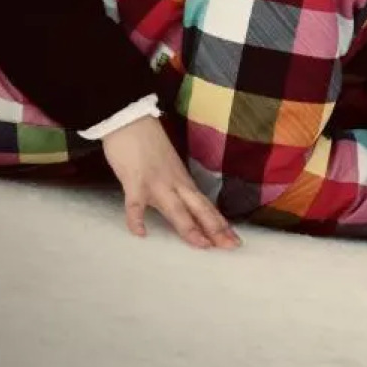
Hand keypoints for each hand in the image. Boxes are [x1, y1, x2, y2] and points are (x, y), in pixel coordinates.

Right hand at [101, 116, 239, 249]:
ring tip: (202, 245)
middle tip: (231, 246)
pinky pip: (135, 203)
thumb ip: (176, 185)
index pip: (206, 205)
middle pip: (198, 209)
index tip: (234, 239)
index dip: (219, 223)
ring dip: (189, 227)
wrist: (131, 120)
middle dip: (215, 229)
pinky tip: (140, 233)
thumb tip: (182, 203)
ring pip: (175, 208)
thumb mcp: (169, 167)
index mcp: (183, 181)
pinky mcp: (135, 180)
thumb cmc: (148, 144)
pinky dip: (137, 218)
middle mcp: (175, 183)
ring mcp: (156, 182)